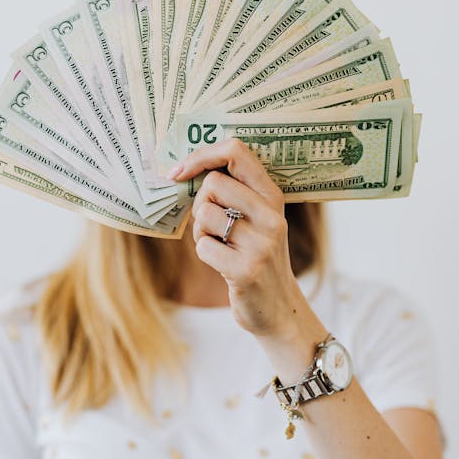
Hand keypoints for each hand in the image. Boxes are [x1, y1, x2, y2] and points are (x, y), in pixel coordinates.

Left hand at [169, 138, 322, 348]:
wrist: (278, 307)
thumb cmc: (255, 255)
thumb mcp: (257, 218)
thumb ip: (235, 192)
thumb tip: (184, 168)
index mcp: (272, 196)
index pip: (236, 152)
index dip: (201, 155)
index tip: (180, 171)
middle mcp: (271, 215)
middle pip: (212, 183)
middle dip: (200, 204)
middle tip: (212, 226)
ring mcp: (261, 243)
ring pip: (204, 214)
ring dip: (200, 232)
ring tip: (220, 245)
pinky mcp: (246, 270)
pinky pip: (203, 247)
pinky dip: (204, 254)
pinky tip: (223, 264)